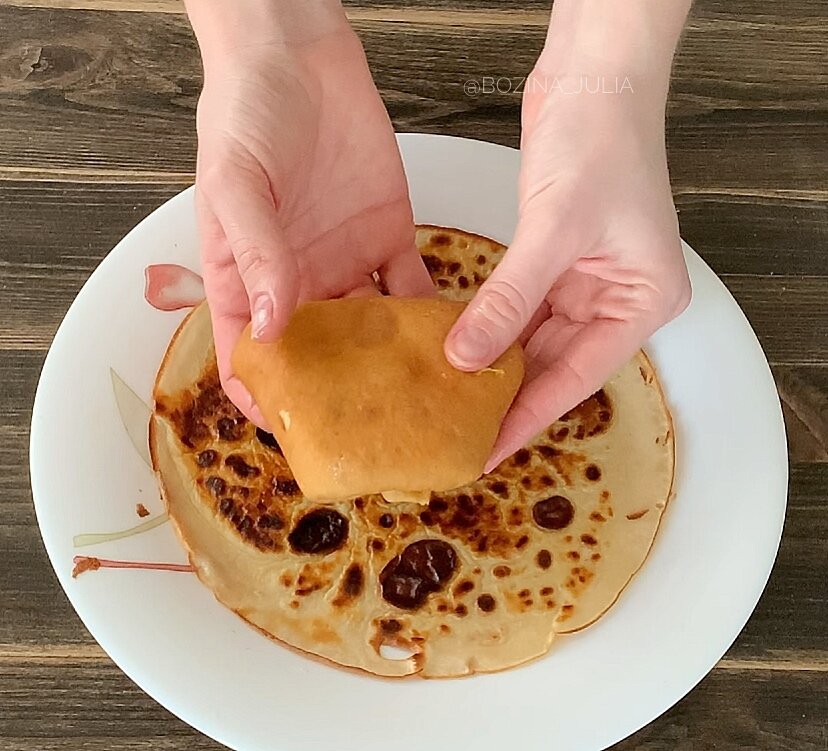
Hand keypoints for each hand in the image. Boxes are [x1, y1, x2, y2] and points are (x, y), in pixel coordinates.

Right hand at [189, 1, 431, 422]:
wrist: (299, 56)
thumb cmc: (247, 113)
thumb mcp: (236, 184)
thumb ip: (255, 254)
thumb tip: (267, 326)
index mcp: (247, 278)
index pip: (250, 353)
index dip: (266, 395)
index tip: (294, 429)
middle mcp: (299, 280)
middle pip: (319, 355)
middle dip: (343, 394)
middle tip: (376, 428)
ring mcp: (346, 262)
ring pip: (370, 330)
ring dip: (393, 363)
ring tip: (422, 396)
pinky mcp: (388, 236)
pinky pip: (410, 286)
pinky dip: (427, 316)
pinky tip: (448, 341)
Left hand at [445, 27, 690, 469]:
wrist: (595, 78)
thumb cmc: (602, 140)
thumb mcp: (554, 230)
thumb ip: (509, 299)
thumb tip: (465, 356)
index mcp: (641, 303)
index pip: (576, 379)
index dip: (527, 418)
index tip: (487, 453)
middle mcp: (615, 299)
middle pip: (553, 365)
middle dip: (503, 397)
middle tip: (456, 434)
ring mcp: (585, 281)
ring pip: (531, 341)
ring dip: (489, 364)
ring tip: (446, 402)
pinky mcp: (554, 261)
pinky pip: (517, 308)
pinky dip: (488, 327)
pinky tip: (454, 349)